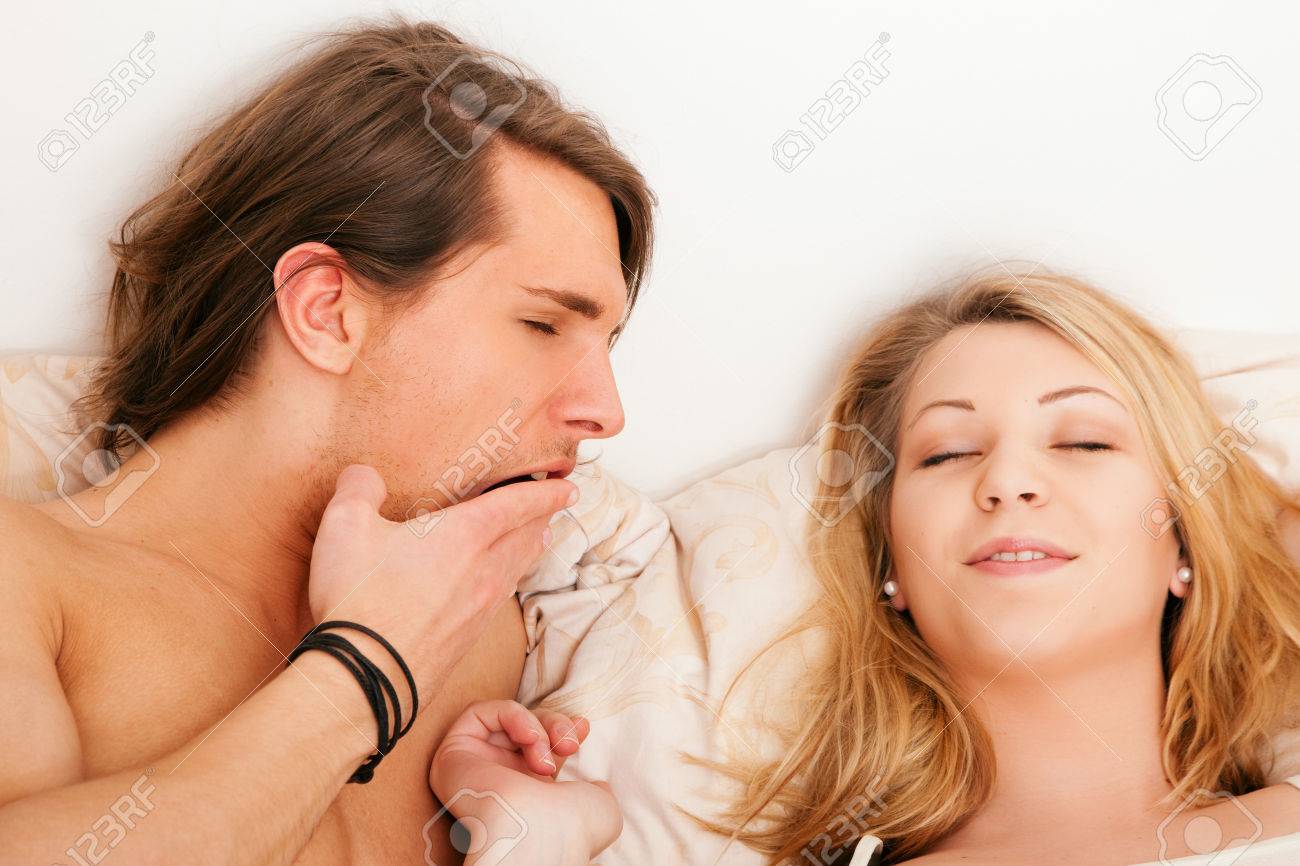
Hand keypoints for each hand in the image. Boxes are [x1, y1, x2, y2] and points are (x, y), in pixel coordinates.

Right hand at [305, 464, 575, 703]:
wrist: (363, 677)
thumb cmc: (357, 598)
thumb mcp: (345, 525)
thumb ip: (359, 488)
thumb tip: (365, 475)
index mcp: (465, 535)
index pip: (518, 505)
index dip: (545, 493)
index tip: (568, 487)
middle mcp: (483, 570)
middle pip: (526, 537)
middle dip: (542, 518)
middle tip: (553, 507)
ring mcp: (480, 609)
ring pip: (517, 570)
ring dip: (530, 549)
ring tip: (537, 539)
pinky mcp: (469, 638)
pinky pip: (500, 599)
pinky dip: (509, 580)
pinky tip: (499, 585)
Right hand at [429, 700, 620, 864]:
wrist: (542, 832)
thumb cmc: (572, 826)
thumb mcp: (598, 804)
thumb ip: (597, 790)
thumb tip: (598, 786)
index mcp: (525, 795)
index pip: (539, 749)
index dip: (560, 730)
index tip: (581, 729)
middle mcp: (494, 782)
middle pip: (522, 730)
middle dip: (552, 726)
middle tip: (568, 744)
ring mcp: (471, 769)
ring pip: (502, 720)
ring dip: (534, 726)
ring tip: (546, 752)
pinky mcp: (452, 754)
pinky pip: (479, 712)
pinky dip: (512, 715)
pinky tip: (529, 737)